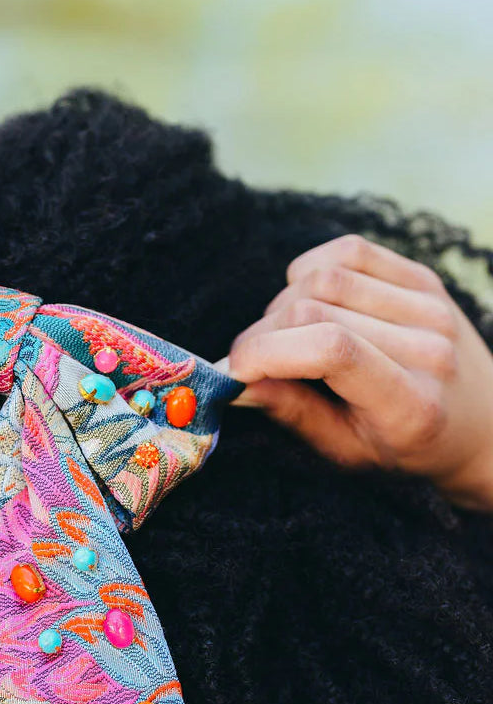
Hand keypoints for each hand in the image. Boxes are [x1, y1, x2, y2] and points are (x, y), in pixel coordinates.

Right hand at [226, 234, 492, 508]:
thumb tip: (238, 382)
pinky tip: (309, 302)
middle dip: (262, 334)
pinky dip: (310, 272)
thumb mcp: (347, 451)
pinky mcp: (424, 276)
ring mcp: (429, 305)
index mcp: (409, 404)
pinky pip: (347, 251)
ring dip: (282, 305)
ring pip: (324, 278)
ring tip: (281, 336)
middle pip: (316, 310)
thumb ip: (295, 414)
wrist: (481, 423)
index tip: (234, 370)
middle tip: (248, 362)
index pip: (332, 350)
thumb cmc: (405, 447)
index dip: (266, 351)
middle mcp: (426, 346)